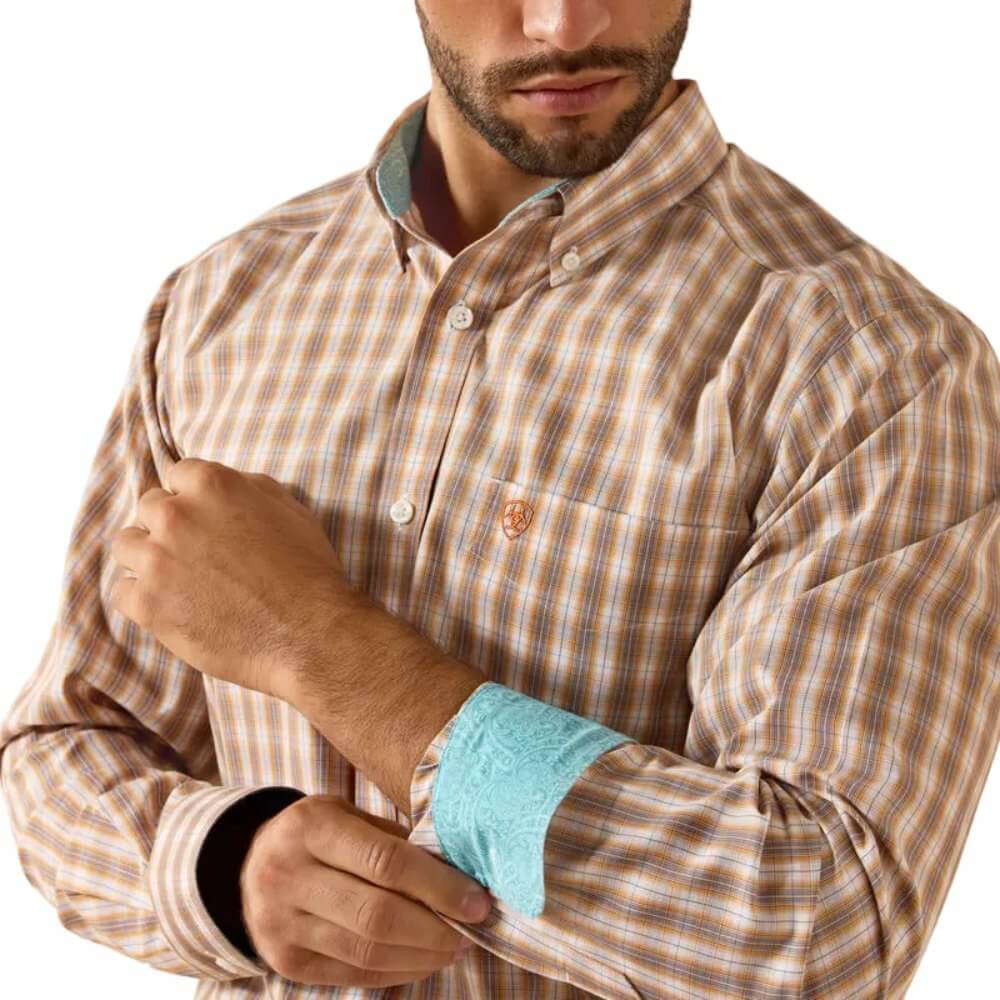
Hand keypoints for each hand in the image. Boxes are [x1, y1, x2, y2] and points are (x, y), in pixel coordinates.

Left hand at [108, 457, 365, 699]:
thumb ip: (250, 488)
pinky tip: (169, 604)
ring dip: (147, 556)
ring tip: (174, 576)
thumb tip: (230, 486)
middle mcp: (177, 515)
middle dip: (170, 524)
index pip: (180, 473)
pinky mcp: (148, 604)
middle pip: (150, 506)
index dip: (195, 496)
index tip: (205, 515)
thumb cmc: (307, 570)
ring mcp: (157, 560)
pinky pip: (122, 591)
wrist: (307, 632)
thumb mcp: (291, 509)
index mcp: (212, 484)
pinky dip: (142, 597)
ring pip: (126, 545)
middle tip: (195, 550)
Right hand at [240, 794, 491, 987]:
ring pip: (366, 951)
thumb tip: (458, 874)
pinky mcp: (285, 962)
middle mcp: (288, 875)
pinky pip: (353, 974)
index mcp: (311, 827)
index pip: (385, 862)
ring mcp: (282, 924)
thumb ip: (394, 840)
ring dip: (422, 955)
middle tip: (472, 930)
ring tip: (455, 946)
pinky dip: (397, 971)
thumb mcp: (348, 814)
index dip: (438, 886)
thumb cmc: (318, 833)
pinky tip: (424, 960)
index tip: (477, 901)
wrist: (248, 864)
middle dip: (436, 928)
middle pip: (376, 915)